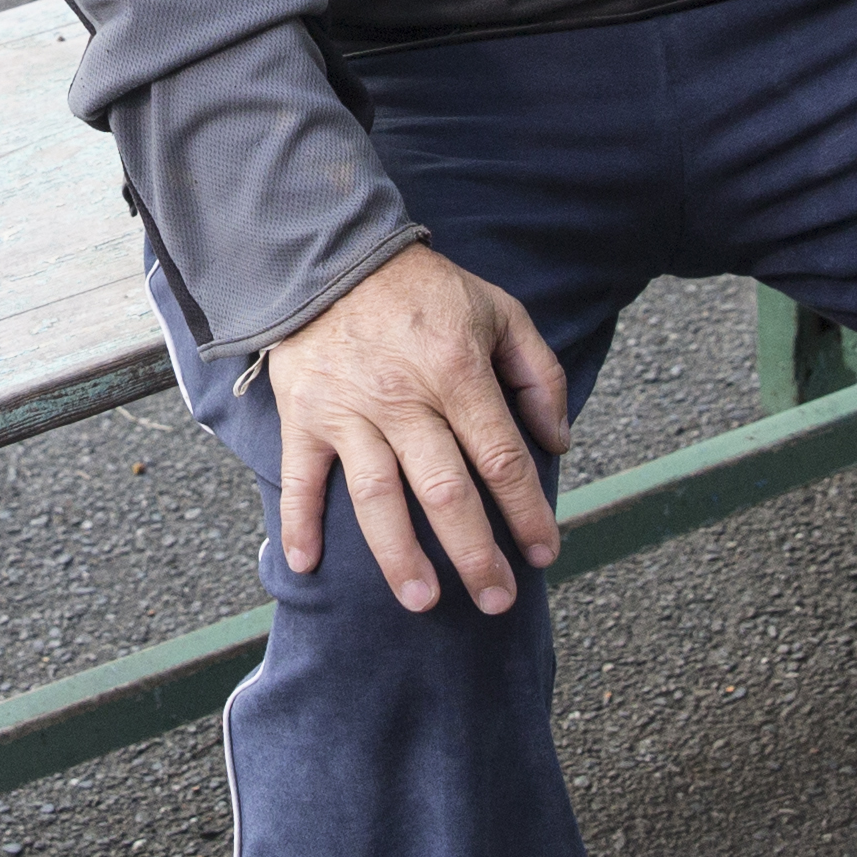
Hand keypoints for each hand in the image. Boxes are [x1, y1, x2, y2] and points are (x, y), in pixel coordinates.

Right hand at [263, 242, 574, 614]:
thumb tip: (557, 441)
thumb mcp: (499, 311)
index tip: (546, 552)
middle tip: (496, 600)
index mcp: (457, 372)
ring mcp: (350, 411)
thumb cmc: (423, 290)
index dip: (527, 511)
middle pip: (445, 491)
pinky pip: (300, 476)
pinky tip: (304, 565)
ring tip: (422, 602)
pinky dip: (298, 522)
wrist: (333, 254)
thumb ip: (539, 373)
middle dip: (474, 553)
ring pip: (377, 496)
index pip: (501, 458)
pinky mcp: (305, 415)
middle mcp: (404, 399)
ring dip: (399, 555)